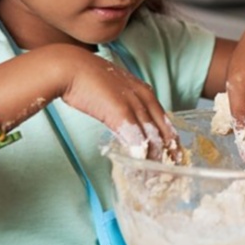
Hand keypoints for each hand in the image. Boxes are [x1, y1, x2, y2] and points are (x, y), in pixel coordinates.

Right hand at [54, 45, 178, 159]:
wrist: (71, 67)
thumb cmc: (87, 78)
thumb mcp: (114, 91)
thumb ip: (124, 108)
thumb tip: (126, 127)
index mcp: (144, 91)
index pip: (165, 120)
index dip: (170, 140)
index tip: (174, 156)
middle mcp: (144, 98)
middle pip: (164, 131)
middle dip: (168, 153)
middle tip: (170, 171)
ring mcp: (134, 105)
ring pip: (153, 138)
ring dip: (153, 160)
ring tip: (152, 177)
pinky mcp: (121, 113)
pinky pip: (136, 139)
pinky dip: (139, 156)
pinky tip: (139, 168)